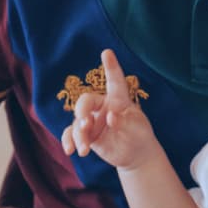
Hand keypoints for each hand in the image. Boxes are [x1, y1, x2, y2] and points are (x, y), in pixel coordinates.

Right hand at [61, 49, 157, 170]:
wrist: (134, 154)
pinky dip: (69, 141)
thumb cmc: (139, 134)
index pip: (114, 81)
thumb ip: (124, 121)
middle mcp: (102, 106)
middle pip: (85, 101)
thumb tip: (109, 117)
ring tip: (84, 149)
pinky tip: (70, 150)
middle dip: (82, 111)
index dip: (111, 67)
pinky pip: (71, 134)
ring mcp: (92, 120)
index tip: (107, 53)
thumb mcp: (137, 128)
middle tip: (86, 123)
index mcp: (118, 99)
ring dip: (78, 135)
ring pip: (77, 122)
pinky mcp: (86, 134)